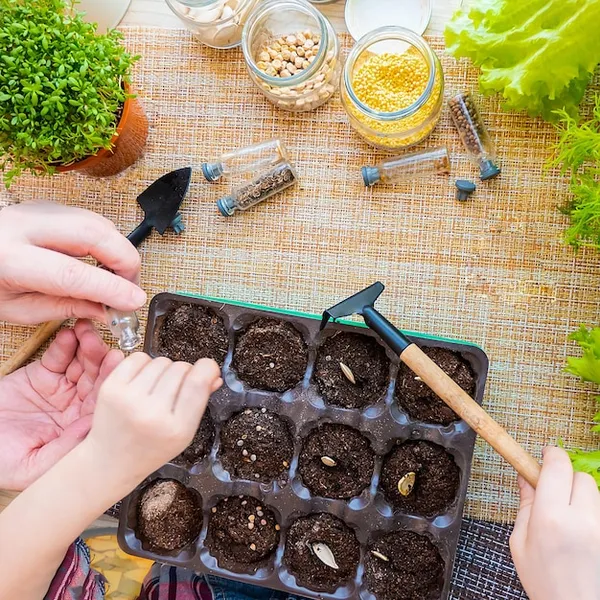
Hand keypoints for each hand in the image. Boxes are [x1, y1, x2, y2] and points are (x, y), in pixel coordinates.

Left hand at [0, 202, 145, 324]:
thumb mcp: (16, 309)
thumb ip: (65, 308)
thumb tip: (106, 309)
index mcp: (8, 259)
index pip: (72, 273)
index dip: (110, 288)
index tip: (133, 302)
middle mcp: (23, 226)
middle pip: (94, 233)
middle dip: (125, 261)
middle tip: (131, 288)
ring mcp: (37, 210)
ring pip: (98, 222)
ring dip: (119, 251)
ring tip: (119, 279)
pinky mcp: (48, 207)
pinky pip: (90, 219)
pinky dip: (108, 242)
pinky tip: (104, 263)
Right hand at [0, 320, 122, 490]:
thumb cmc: (3, 462)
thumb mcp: (35, 464)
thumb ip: (65, 447)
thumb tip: (93, 427)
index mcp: (80, 428)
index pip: (103, 402)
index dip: (110, 381)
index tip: (116, 362)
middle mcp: (75, 407)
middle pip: (96, 379)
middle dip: (101, 360)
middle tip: (104, 343)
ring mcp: (60, 390)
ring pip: (81, 365)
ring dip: (87, 347)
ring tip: (87, 333)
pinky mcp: (41, 376)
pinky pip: (58, 357)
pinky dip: (65, 344)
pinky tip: (70, 334)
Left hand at [84, 354, 222, 485]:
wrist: (110, 462)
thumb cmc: (150, 448)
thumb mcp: (183, 434)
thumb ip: (200, 403)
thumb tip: (214, 376)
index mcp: (176, 429)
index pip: (197, 383)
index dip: (208, 368)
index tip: (208, 368)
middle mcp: (152, 414)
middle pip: (180, 368)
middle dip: (183, 373)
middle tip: (175, 389)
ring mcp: (128, 400)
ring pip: (160, 361)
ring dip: (163, 369)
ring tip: (156, 388)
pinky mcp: (110, 389)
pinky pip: (137, 358)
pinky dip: (144, 363)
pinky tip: (142, 380)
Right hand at [510, 447, 599, 599]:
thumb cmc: (546, 583)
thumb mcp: (520, 542)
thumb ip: (526, 505)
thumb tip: (526, 477)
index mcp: (551, 518)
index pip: (558, 466)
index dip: (551, 454)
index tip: (545, 454)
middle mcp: (581, 520)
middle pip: (579, 476)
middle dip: (565, 478)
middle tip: (552, 492)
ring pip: (594, 493)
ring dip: (580, 496)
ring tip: (567, 518)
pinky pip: (599, 511)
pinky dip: (589, 513)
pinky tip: (579, 531)